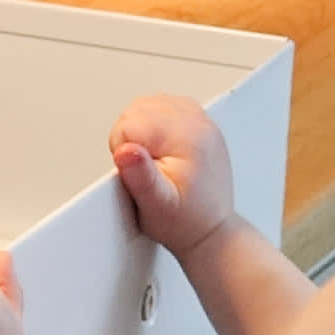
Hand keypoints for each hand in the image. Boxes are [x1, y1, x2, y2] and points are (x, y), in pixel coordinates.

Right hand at [110, 92, 235, 260]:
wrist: (211, 230)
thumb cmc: (185, 222)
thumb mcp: (156, 206)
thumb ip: (139, 175)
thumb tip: (125, 149)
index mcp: (185, 138)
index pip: (129, 123)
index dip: (122, 151)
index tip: (138, 173)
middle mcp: (197, 123)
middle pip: (138, 108)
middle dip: (130, 138)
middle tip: (145, 169)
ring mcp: (201, 121)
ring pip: (150, 103)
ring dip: (141, 129)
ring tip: (152, 160)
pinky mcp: (200, 124)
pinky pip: (166, 107)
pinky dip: (155, 124)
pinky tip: (160, 149)